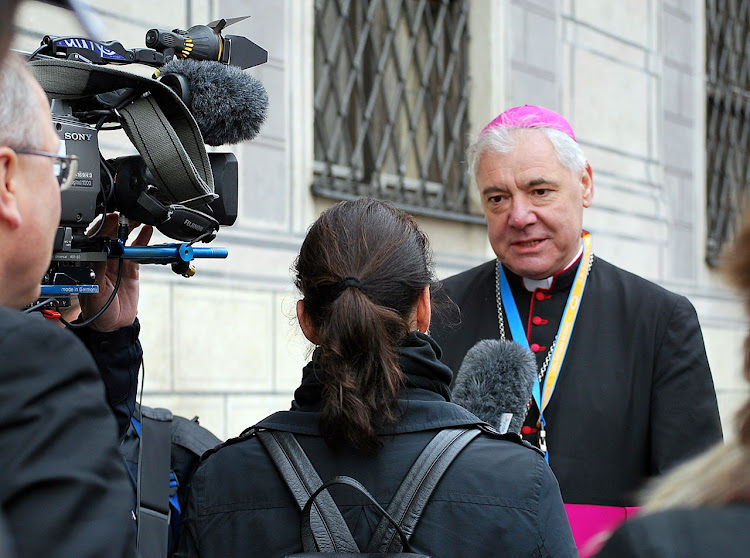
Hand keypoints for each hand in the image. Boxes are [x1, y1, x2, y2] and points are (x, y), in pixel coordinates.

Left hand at [78, 213, 152, 331]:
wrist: (113, 326)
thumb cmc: (97, 311)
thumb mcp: (94, 291)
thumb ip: (98, 270)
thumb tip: (102, 250)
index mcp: (91, 263)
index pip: (97, 239)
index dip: (104, 227)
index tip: (112, 219)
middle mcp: (104, 260)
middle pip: (112, 236)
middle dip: (120, 224)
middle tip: (129, 215)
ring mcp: (118, 263)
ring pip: (126, 241)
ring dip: (132, 229)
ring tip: (140, 219)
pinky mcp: (131, 269)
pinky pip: (137, 252)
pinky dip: (143, 241)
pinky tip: (147, 232)